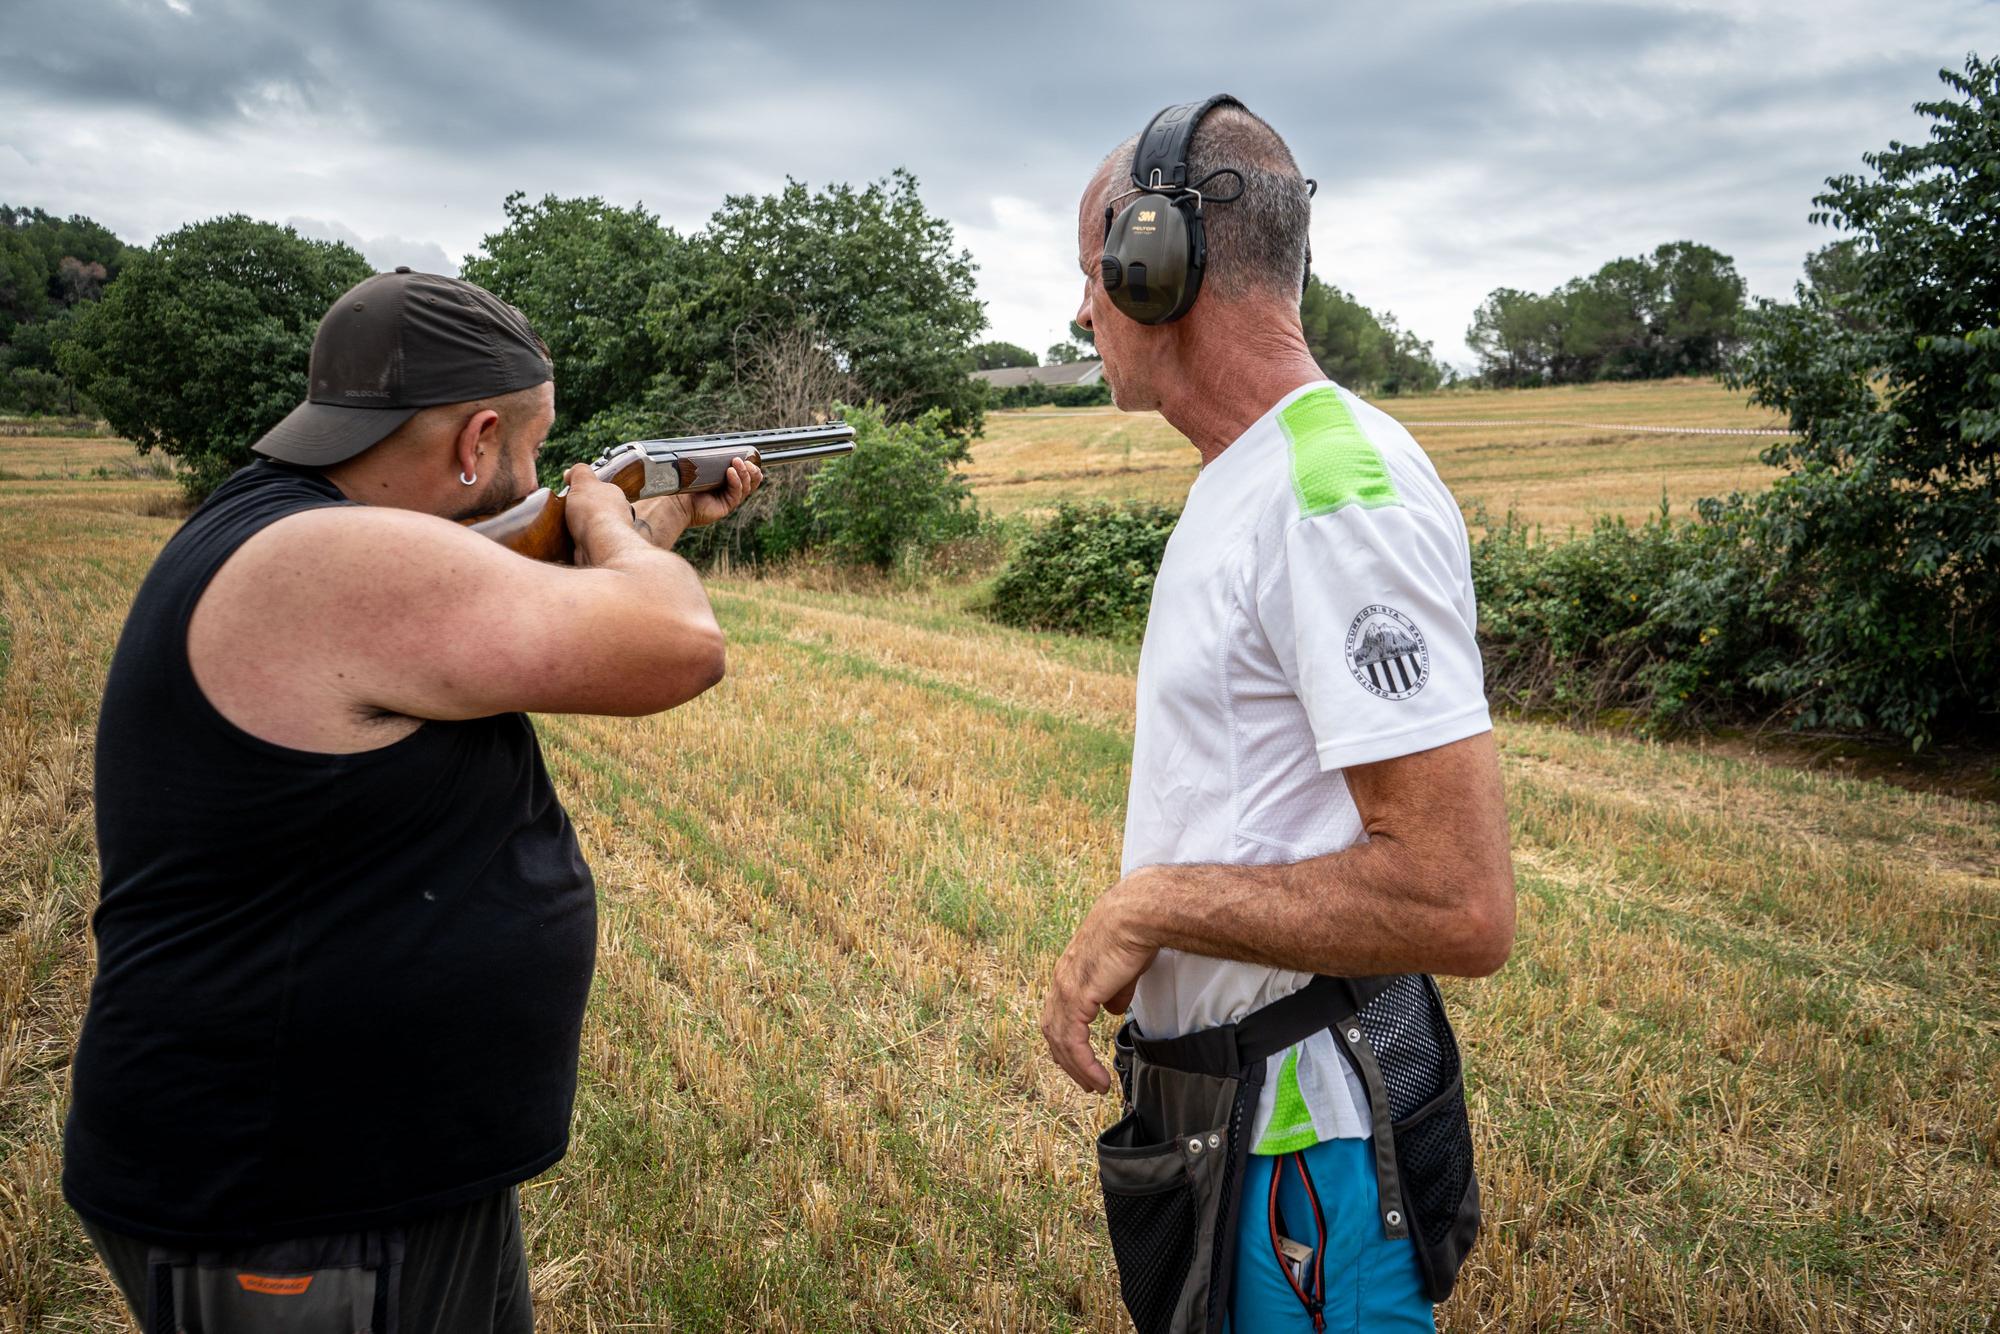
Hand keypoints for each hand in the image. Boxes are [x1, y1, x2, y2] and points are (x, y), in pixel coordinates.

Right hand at [564, 463, 643, 565]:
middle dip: (575, 512)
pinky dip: (572, 545)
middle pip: (591, 511)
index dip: (582, 492)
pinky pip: (581, 546)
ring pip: (586, 530)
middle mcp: (615, 516)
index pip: (598, 491)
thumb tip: (571, 472)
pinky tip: (565, 543)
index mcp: (614, 496)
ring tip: (561, 528)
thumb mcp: (584, 480)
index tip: (569, 493)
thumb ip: (579, 472)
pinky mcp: (598, 552)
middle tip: (561, 512)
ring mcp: (607, 536)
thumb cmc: (596, 512)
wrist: (599, 547)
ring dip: (573, 530)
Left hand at [634, 457, 764, 545]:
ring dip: (744, 473)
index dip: (752, 466)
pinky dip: (736, 481)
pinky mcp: (726, 506)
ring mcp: (729, 499)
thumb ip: (711, 457)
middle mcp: (730, 490)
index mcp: (727, 481)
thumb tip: (717, 440)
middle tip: (745, 460)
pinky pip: (737, 493)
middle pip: (752, 481)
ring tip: (736, 461)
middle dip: (752, 470)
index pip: (747, 474)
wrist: (676, 501)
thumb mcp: (701, 466)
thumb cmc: (685, 483)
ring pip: (747, 487)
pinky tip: (730, 472)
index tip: (749, 455)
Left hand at [1040, 872, 1160, 1092]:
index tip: (1081, 1062)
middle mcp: (1061, 981)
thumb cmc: (1135, 934)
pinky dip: (1083, 1063)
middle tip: (1086, 1082)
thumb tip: (1113, 1011)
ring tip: (1096, 1086)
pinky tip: (1099, 1077)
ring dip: (1077, 1069)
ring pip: (1060, 1042)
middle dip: (1068, 1062)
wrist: (1137, 916)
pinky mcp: (1076, 996)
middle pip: (1053, 1032)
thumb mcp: (1124, 969)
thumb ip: (1116, 992)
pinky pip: (1073, 1041)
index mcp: (1070, 972)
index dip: (1067, 1042)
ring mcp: (1065, 989)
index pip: (1058, 1015)